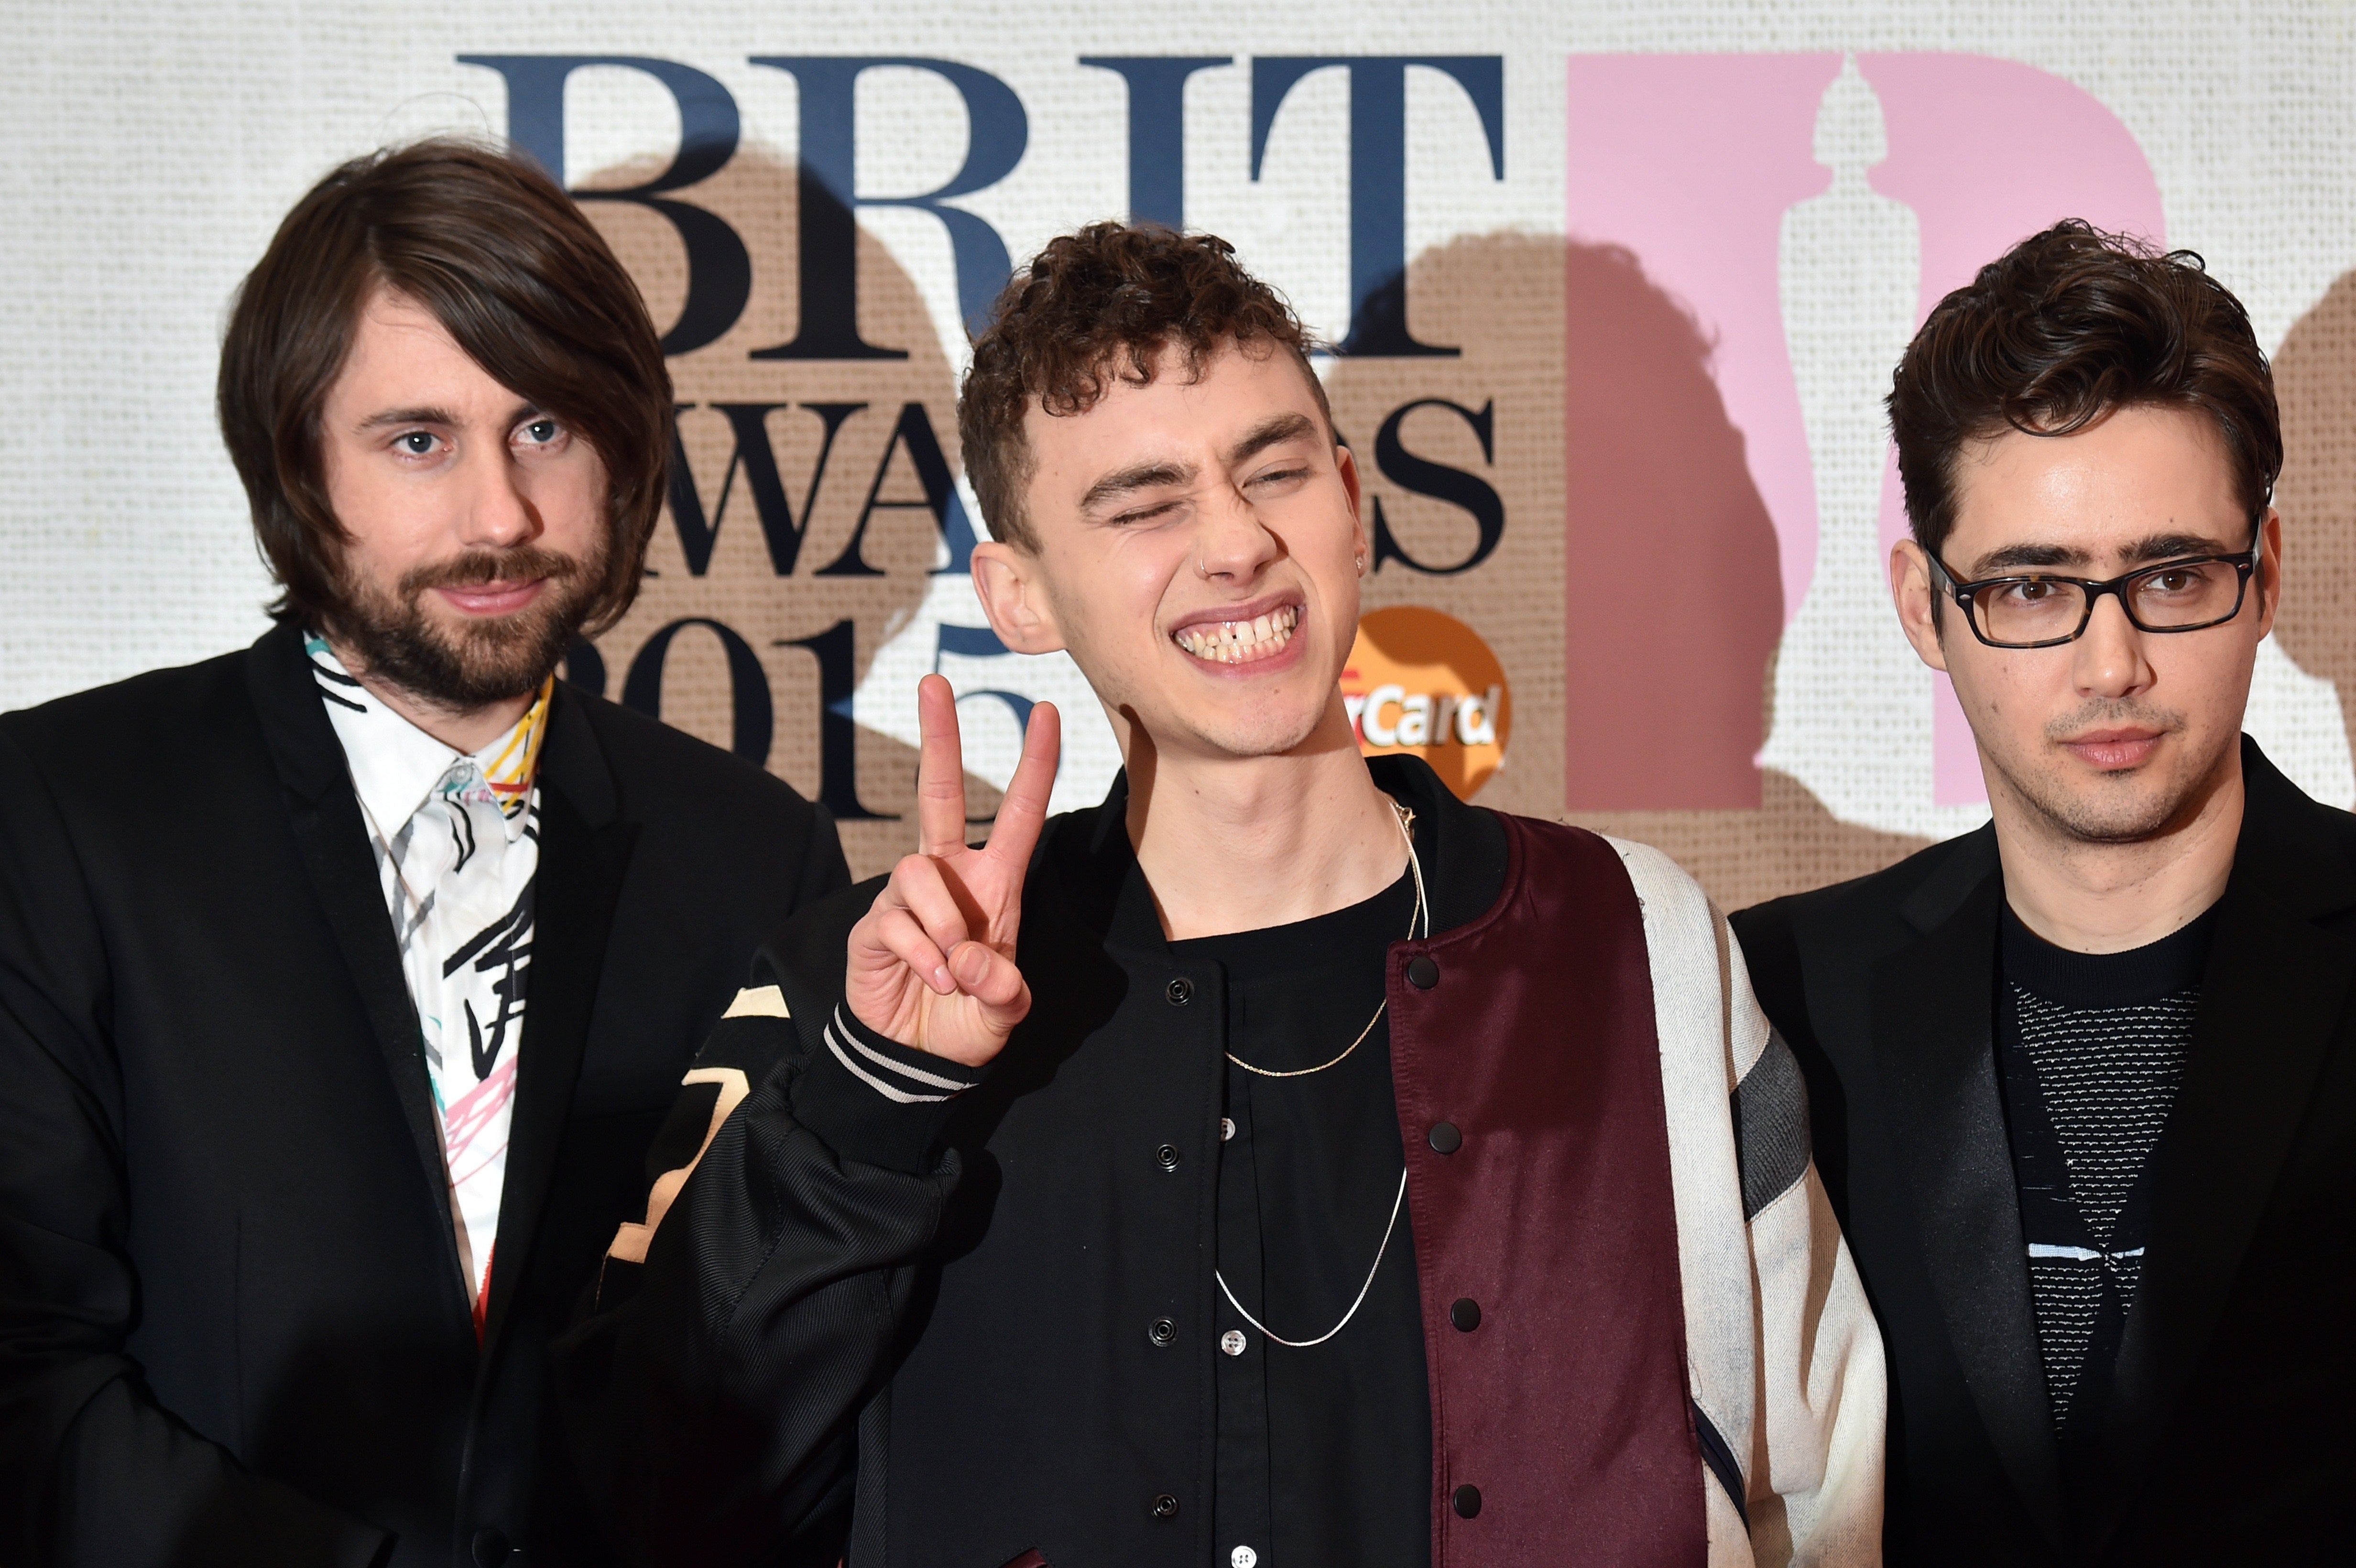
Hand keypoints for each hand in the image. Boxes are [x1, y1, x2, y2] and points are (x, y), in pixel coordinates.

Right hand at [844, 674, 1059, 1066]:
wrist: (914, 1057)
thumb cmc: (965, 1020)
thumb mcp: (1004, 1012)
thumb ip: (1003, 990)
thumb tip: (977, 960)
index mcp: (994, 884)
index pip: (1018, 813)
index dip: (1033, 764)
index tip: (1046, 712)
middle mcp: (950, 876)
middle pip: (940, 792)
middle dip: (939, 737)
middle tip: (935, 683)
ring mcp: (908, 897)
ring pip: (918, 872)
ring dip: (943, 925)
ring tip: (951, 971)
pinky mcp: (876, 923)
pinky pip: (896, 920)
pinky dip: (921, 955)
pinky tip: (931, 980)